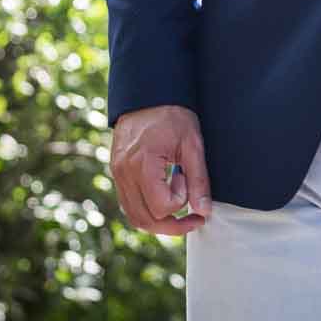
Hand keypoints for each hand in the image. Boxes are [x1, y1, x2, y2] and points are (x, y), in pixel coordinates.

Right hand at [110, 104, 212, 235]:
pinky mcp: (117, 172)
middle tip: (194, 219)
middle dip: (172, 226)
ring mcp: (117, 174)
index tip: (186, 177)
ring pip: (134, 216)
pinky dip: (147, 209)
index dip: (180, 201)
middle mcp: (124, 173)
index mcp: (142, 164)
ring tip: (181, 212)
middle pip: (144, 219)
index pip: (161, 206)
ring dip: (158, 221)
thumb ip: (198, 179)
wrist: (147, 94)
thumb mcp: (192, 144)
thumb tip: (204, 210)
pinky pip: (129, 203)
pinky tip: (164, 199)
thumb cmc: (172, 114)